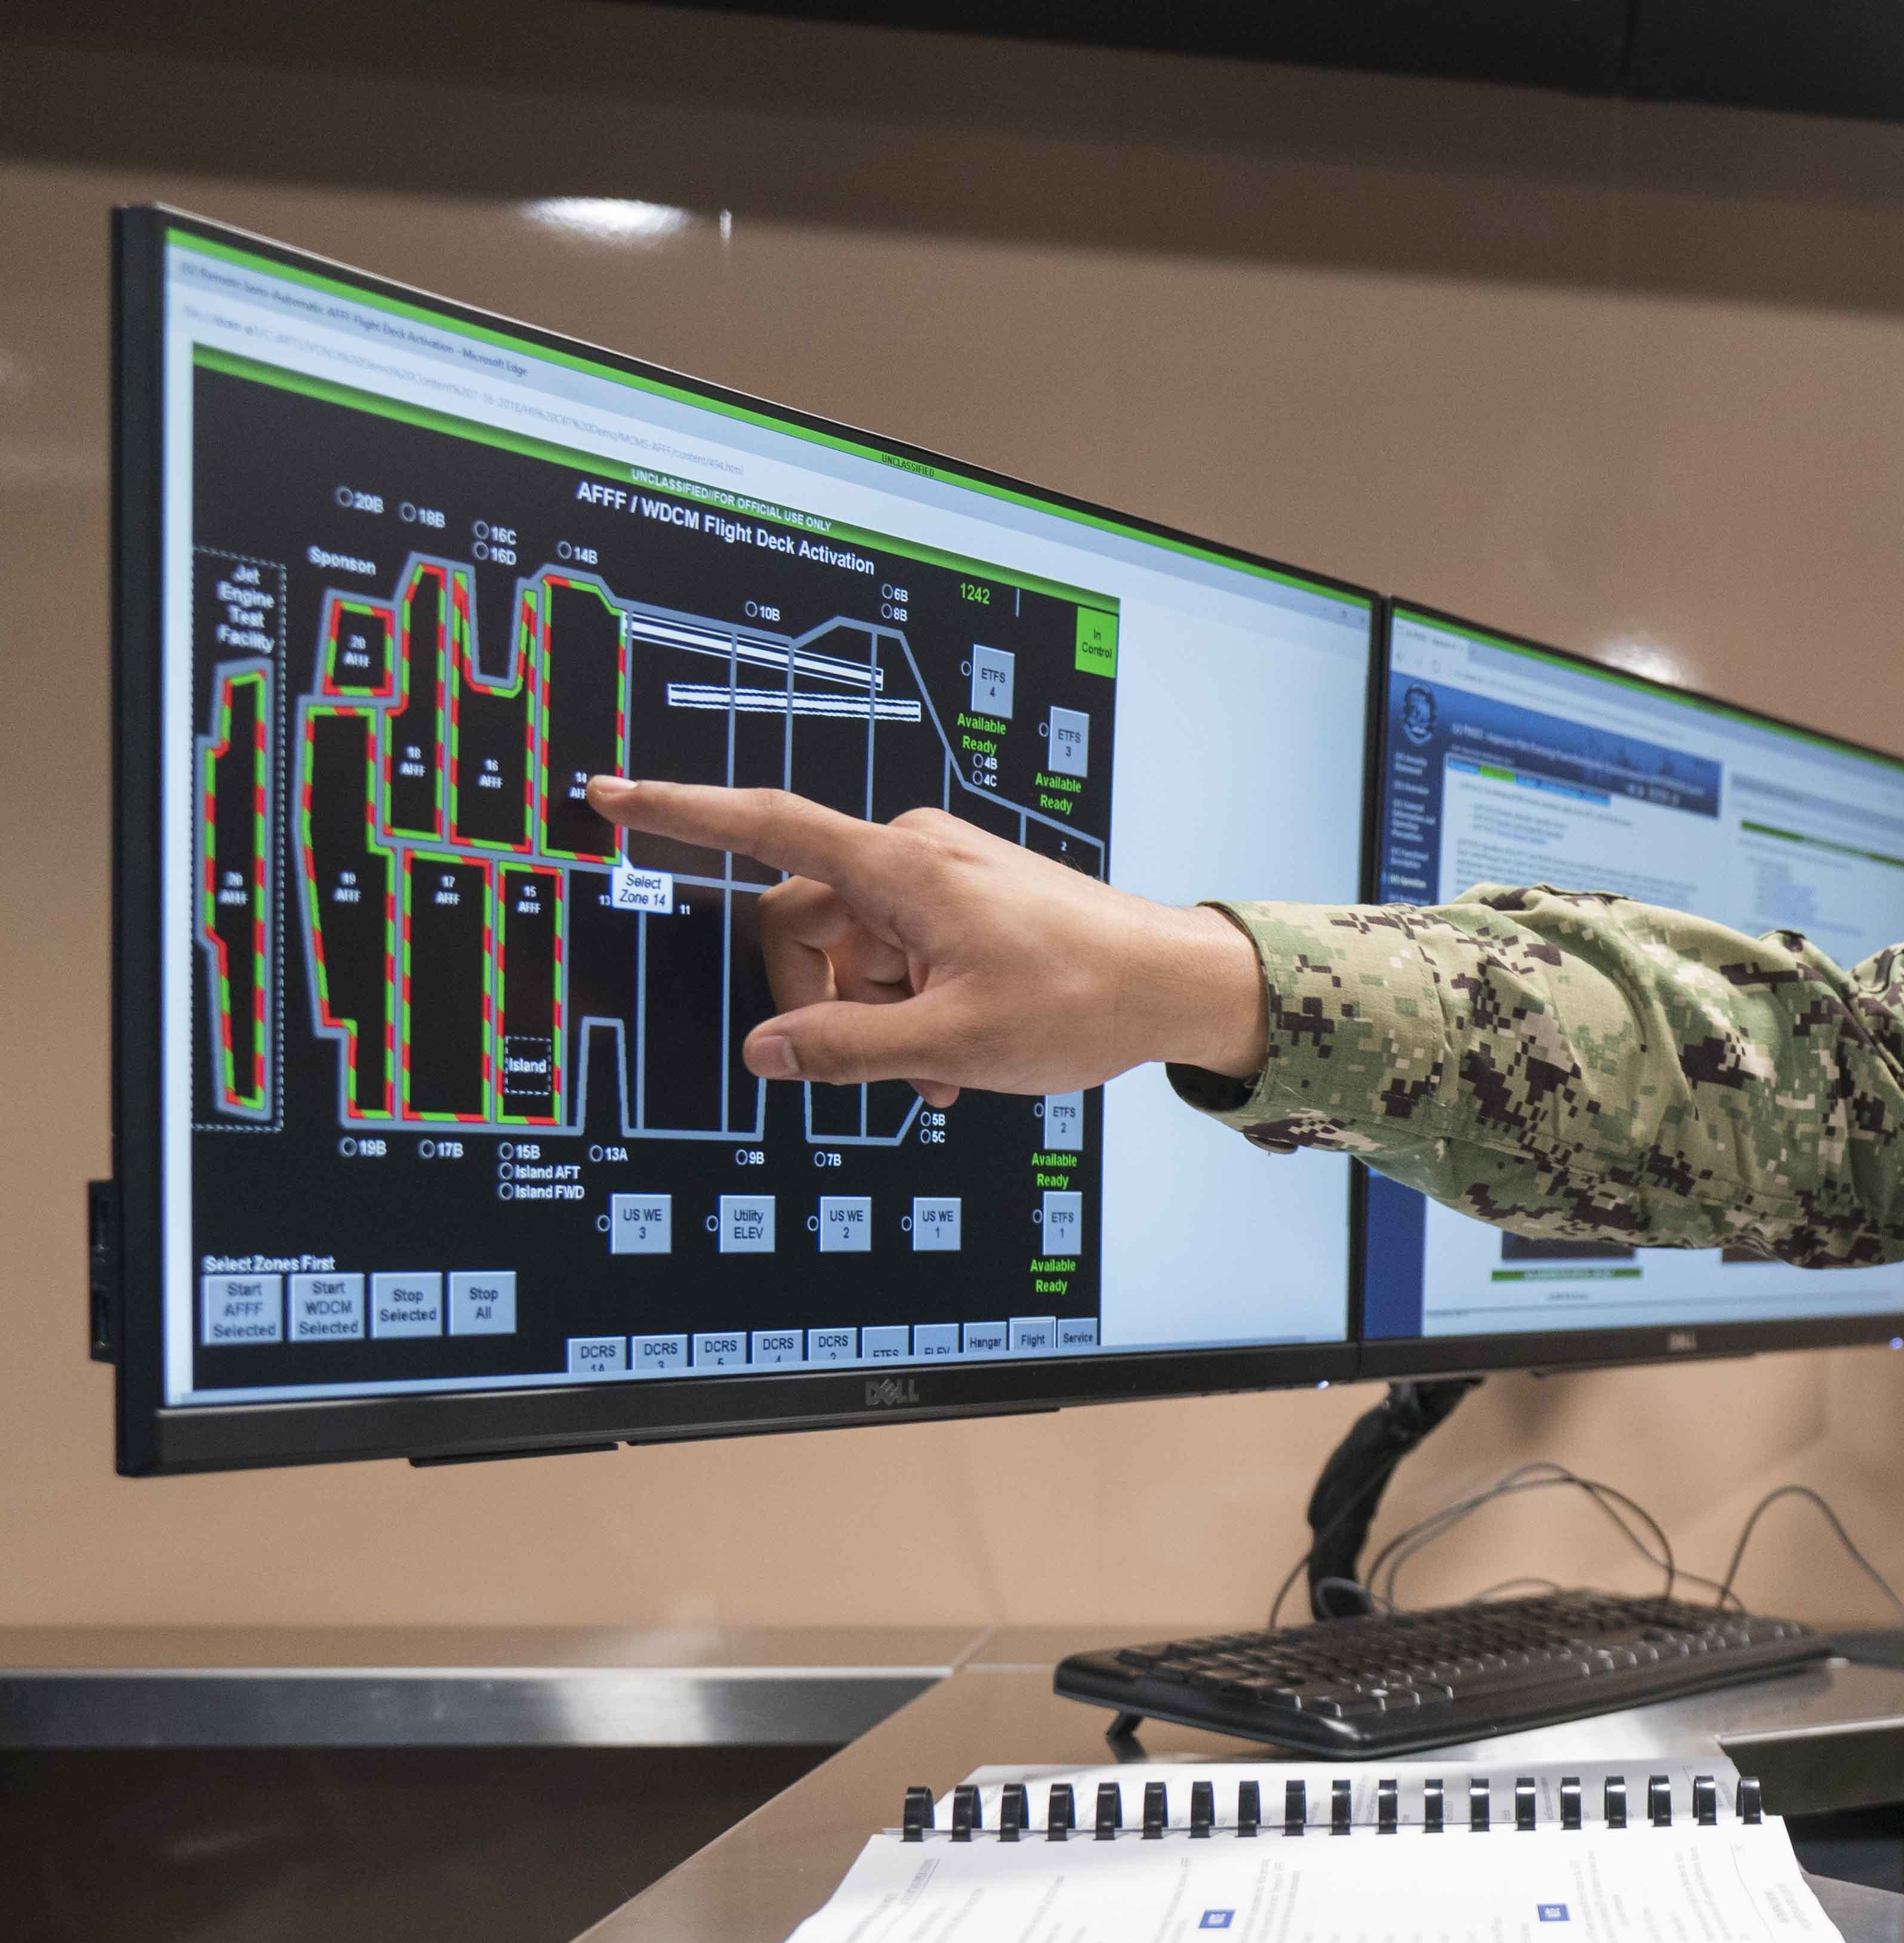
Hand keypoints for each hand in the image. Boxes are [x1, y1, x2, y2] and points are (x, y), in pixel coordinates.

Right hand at [583, 777, 1270, 1104]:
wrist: (1180, 983)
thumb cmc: (1083, 1000)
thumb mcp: (955, 1042)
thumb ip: (848, 1050)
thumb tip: (766, 1051)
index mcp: (898, 869)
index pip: (764, 827)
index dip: (680, 814)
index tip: (609, 797)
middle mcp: (911, 857)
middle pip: (805, 926)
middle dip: (830, 1004)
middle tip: (893, 1066)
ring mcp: (939, 878)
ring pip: (856, 956)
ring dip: (882, 1020)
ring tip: (947, 1069)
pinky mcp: (963, 904)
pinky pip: (900, 958)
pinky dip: (914, 1010)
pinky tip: (961, 1054)